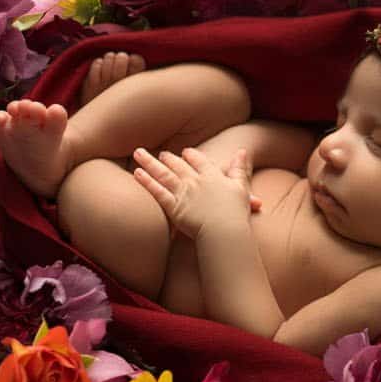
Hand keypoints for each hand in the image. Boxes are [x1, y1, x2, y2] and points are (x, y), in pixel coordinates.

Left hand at [131, 146, 254, 240]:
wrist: (224, 231)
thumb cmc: (236, 212)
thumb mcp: (242, 187)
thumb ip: (240, 169)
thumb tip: (243, 151)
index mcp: (211, 176)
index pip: (199, 161)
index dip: (191, 156)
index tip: (185, 152)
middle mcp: (195, 180)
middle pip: (178, 165)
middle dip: (169, 158)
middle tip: (162, 154)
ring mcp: (182, 192)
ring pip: (163, 174)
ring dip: (150, 162)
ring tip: (139, 153)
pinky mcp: (173, 207)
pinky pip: (157, 191)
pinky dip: (146, 181)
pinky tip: (137, 172)